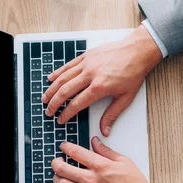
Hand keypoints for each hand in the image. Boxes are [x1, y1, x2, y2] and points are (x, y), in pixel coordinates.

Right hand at [42, 24, 161, 135]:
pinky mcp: (86, 55)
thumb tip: (105, 130)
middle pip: (65, 91)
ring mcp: (87, 64)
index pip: (77, 104)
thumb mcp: (125, 98)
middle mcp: (90, 75)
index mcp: (99, 87)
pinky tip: (51, 78)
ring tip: (45, 98)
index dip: (66, 114)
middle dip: (54, 103)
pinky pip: (68, 65)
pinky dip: (58, 72)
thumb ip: (112, 115)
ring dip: (52, 89)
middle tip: (48, 111)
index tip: (61, 120)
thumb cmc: (133, 73)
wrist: (138, 51)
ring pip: (63, 78)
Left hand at [51, 137, 159, 182]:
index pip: (76, 152)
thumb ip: (107, 151)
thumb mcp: (124, 161)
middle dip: (55, 162)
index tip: (63, 146)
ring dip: (56, 178)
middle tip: (56, 161)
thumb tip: (96, 141)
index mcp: (100, 166)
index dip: (65, 147)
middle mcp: (92, 179)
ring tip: (57, 175)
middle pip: (63, 168)